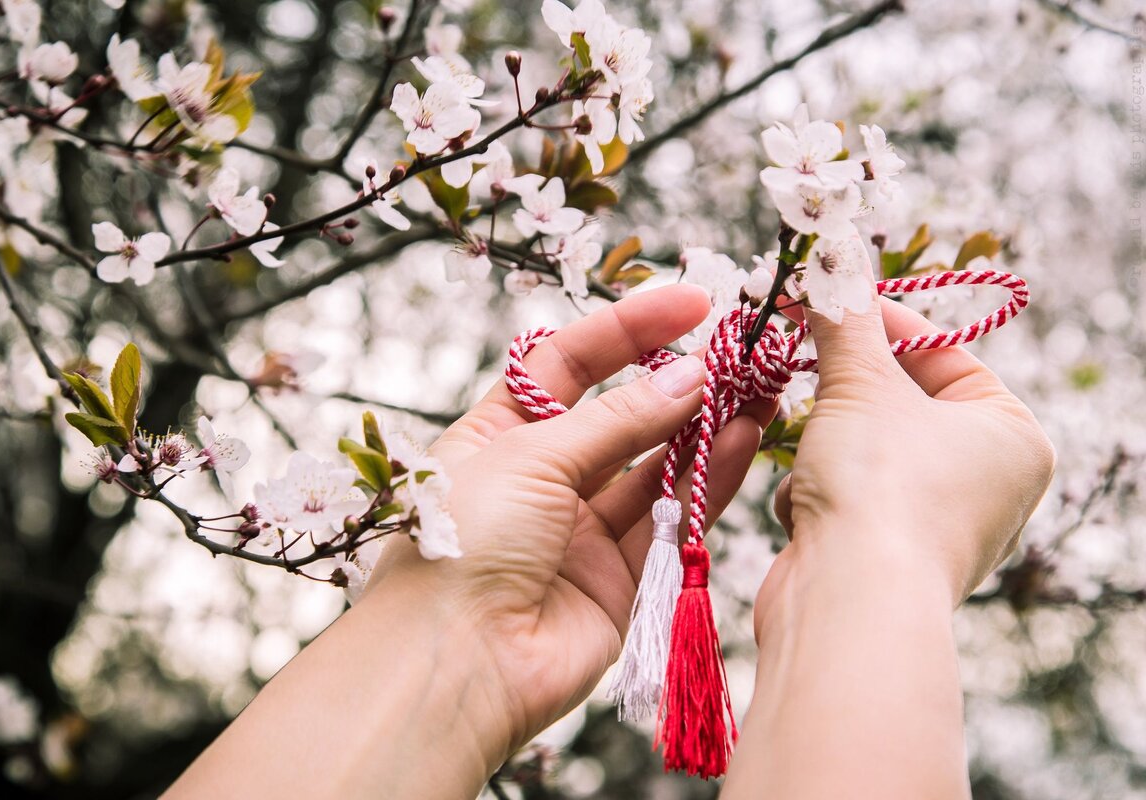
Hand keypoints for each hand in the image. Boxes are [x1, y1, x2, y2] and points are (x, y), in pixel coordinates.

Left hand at [365, 284, 775, 773]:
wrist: (453, 666)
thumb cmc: (463, 545)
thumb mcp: (531, 456)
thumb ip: (617, 420)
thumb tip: (687, 376)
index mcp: (496, 435)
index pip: (566, 364)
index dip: (626, 330)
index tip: (690, 303)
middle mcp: (540, 479)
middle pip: (620, 414)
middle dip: (677, 380)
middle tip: (738, 350)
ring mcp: (580, 531)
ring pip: (655, 466)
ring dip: (705, 427)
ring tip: (760, 388)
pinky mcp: (619, 580)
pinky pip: (671, 520)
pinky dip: (707, 480)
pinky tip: (743, 439)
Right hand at [760, 288, 1054, 624]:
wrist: (848, 604)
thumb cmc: (879, 488)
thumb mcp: (860, 384)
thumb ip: (844, 318)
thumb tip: (831, 250)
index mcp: (1012, 435)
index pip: (944, 353)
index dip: (881, 324)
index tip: (829, 300)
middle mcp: (988, 484)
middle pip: (900, 403)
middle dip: (843, 388)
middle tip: (798, 353)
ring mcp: (938, 525)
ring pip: (864, 449)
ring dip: (823, 442)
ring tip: (810, 449)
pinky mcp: (885, 558)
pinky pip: (847, 497)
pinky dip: (818, 493)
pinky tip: (809, 510)